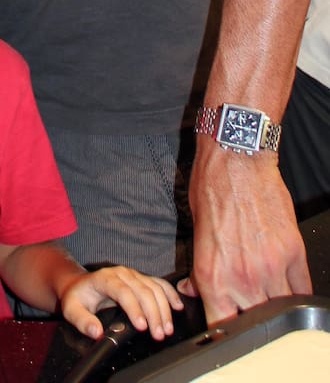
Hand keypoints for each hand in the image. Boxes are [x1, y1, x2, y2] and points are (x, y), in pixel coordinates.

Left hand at [60, 266, 182, 340]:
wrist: (80, 284)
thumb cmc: (78, 297)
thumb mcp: (72, 309)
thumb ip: (82, 321)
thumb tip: (96, 332)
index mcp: (104, 278)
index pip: (122, 291)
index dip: (134, 308)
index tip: (142, 326)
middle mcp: (121, 273)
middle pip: (142, 290)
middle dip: (154, 313)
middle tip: (159, 334)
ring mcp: (132, 275)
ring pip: (153, 287)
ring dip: (164, 308)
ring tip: (167, 328)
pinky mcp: (140, 278)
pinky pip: (159, 283)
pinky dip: (170, 294)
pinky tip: (177, 306)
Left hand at [181, 143, 310, 322]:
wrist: (236, 159)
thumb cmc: (211, 188)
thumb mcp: (196, 231)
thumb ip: (198, 268)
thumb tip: (192, 289)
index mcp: (211, 275)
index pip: (221, 326)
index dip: (225, 333)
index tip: (228, 329)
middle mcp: (242, 277)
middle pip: (255, 322)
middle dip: (252, 317)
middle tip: (250, 305)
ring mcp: (270, 267)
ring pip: (281, 309)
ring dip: (275, 306)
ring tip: (267, 294)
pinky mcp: (293, 252)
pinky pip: (301, 289)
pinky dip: (295, 292)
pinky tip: (288, 287)